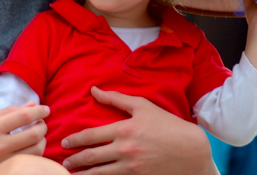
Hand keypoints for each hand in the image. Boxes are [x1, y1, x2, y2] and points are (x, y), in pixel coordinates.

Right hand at [0, 105, 49, 174]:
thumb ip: (7, 112)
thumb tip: (31, 105)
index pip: (22, 115)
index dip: (38, 111)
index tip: (46, 109)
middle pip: (32, 133)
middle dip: (43, 126)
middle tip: (44, 122)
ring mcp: (3, 158)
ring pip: (35, 149)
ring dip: (42, 140)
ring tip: (39, 134)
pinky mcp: (6, 168)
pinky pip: (29, 159)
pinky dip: (36, 152)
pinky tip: (33, 146)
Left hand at [60, 87, 215, 174]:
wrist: (193, 151)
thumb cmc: (167, 125)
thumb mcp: (143, 106)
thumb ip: (116, 99)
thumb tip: (94, 90)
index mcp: (124, 129)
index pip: (91, 136)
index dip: (74, 140)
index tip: (64, 142)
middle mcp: (125, 150)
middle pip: (91, 157)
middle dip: (74, 160)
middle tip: (64, 161)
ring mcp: (132, 167)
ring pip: (100, 174)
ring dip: (84, 174)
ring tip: (71, 174)